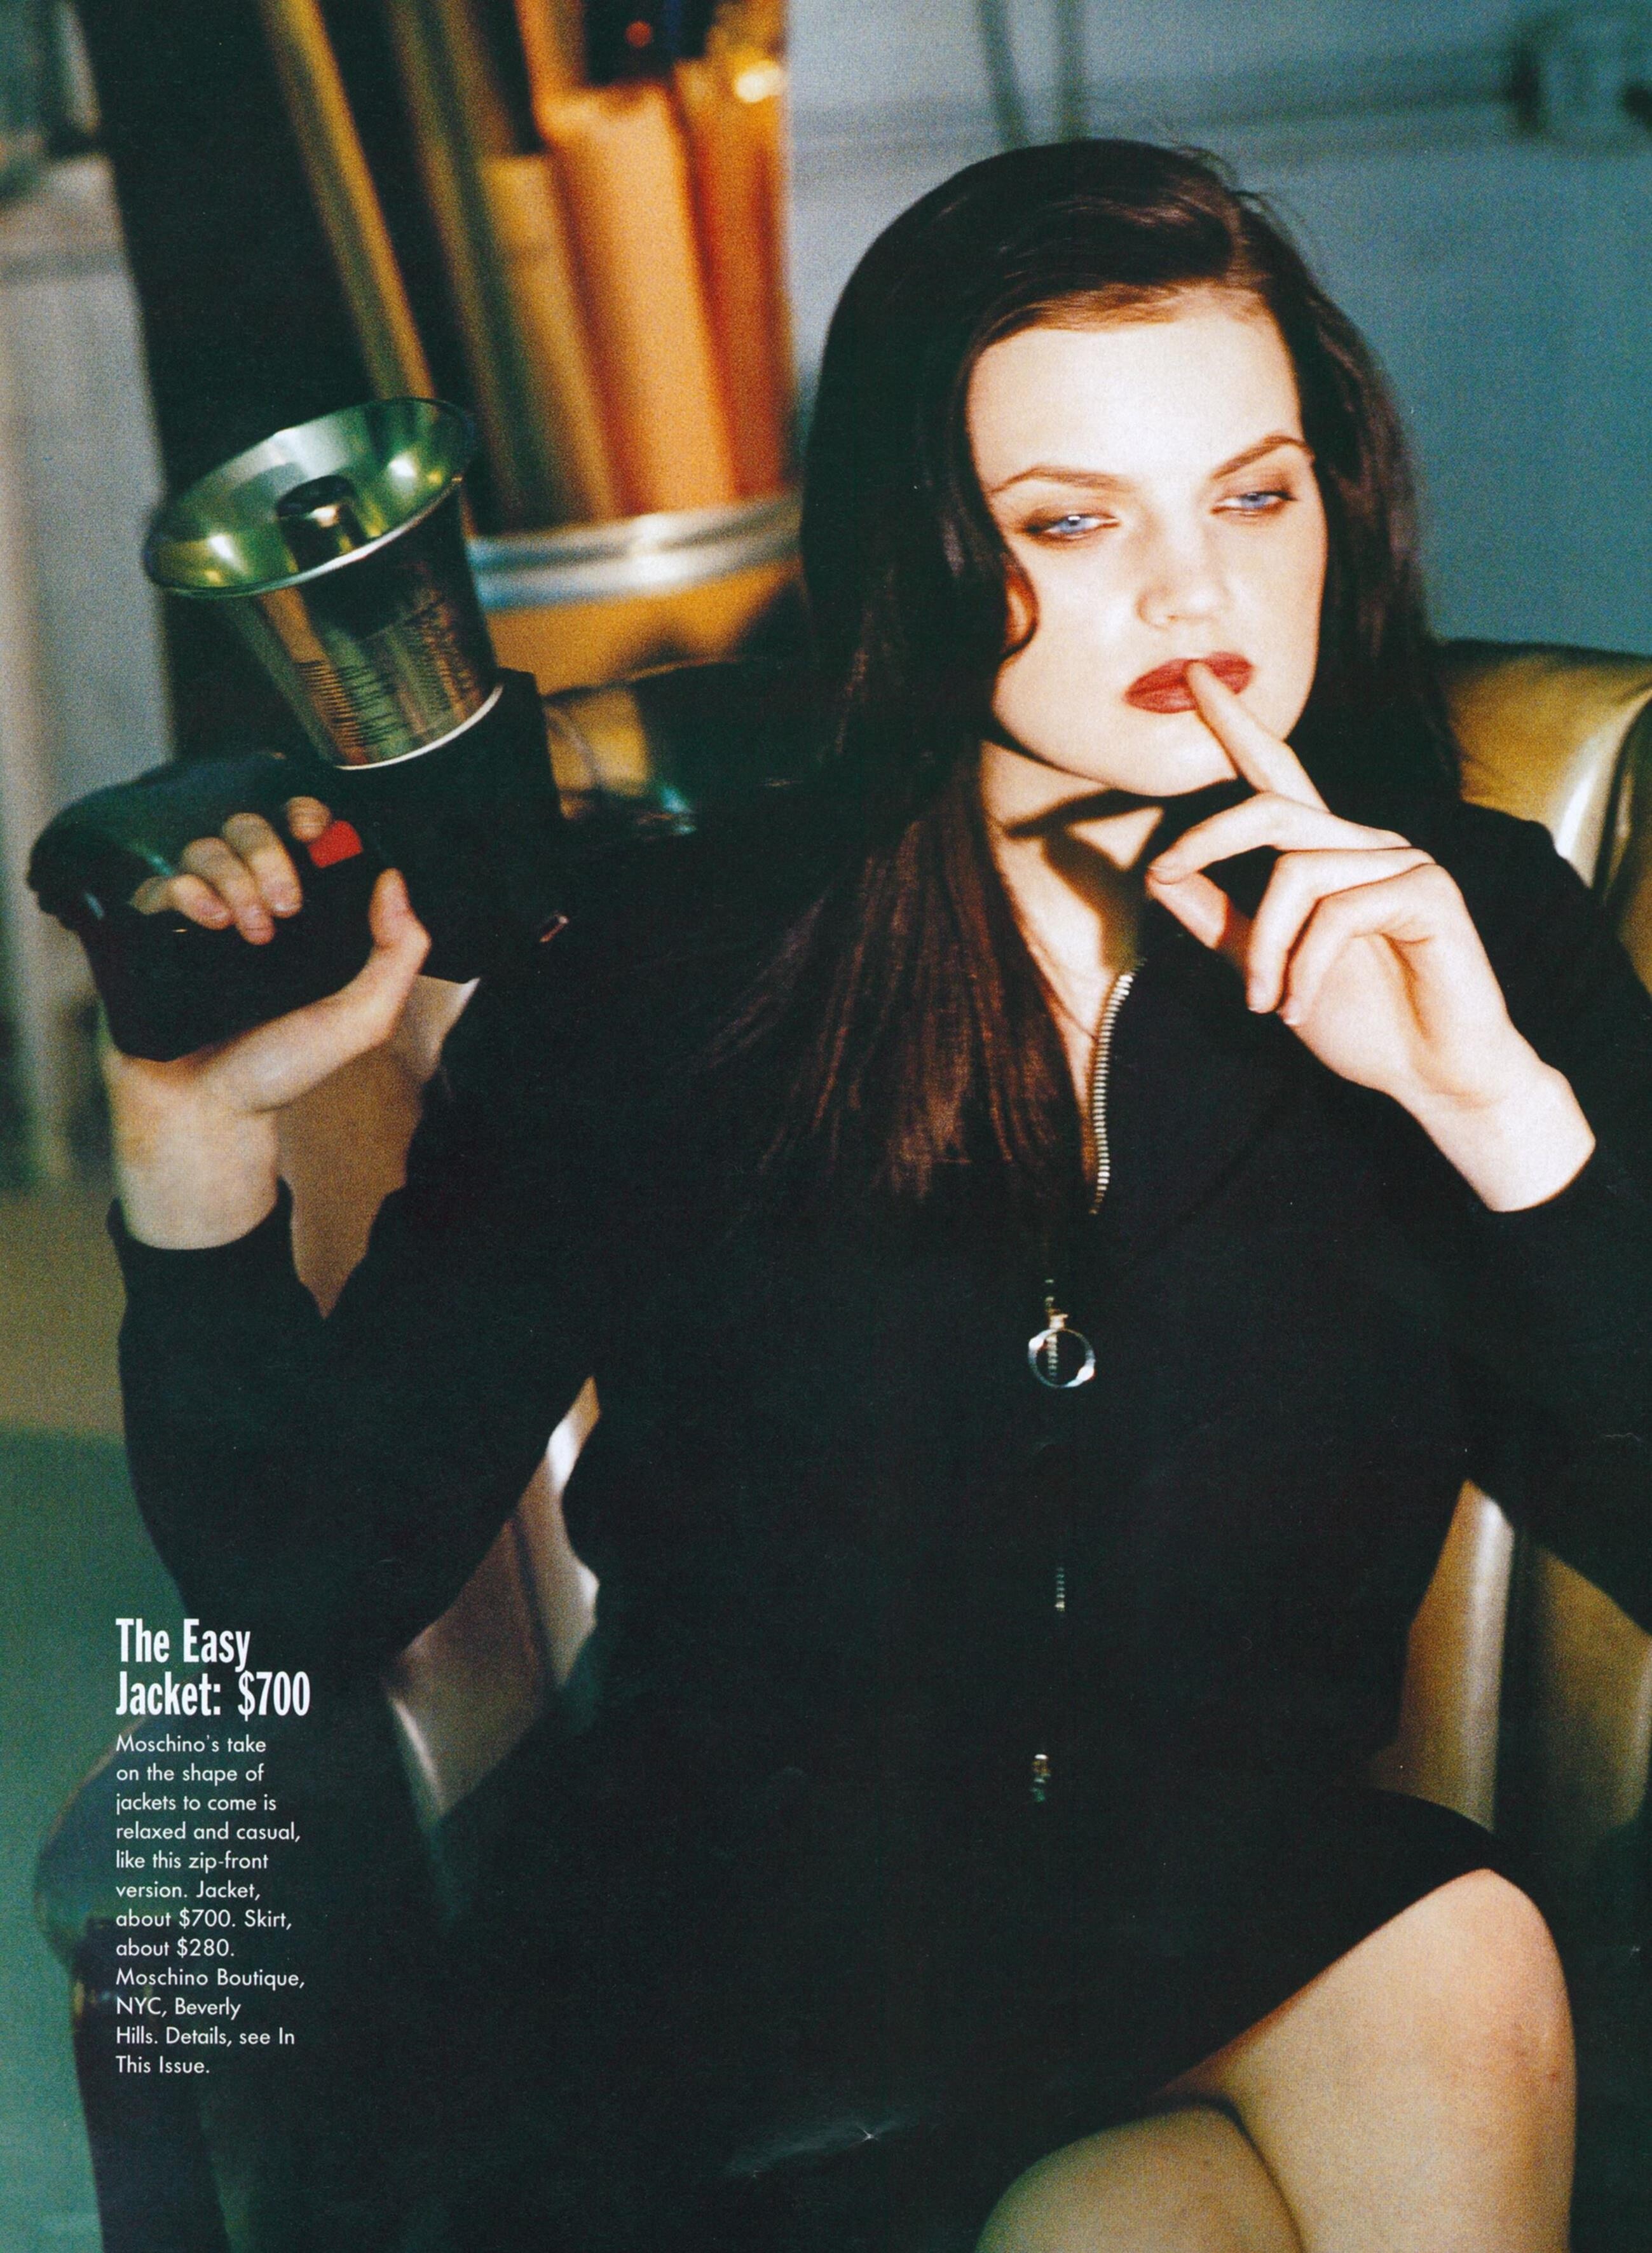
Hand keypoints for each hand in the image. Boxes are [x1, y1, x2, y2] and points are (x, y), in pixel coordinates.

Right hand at [107, 856, 429, 1249]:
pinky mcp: (150, 932)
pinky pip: (161, 882)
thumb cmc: (281, 1068)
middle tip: (286, 907)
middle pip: (248, 829)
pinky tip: (211, 923)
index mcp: (298, 914)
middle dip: (271, 855)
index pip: (295, 833)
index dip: (304, 815)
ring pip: (205, 848)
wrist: (209, 1110)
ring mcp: (195, 915)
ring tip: (251, 932)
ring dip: (235, 878)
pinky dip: (189, 891)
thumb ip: (398, 954)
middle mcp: (246, 904)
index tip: (314, 829)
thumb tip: (395, 881)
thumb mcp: (362, 1019)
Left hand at [1143, 661, 1594, 1209]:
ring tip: (1267, 1004)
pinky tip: (1300, 1008)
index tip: (1192, 676)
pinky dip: (1304, 967)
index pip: (1275, 774)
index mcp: (1326, 855)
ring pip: (1295, 873)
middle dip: (1206, 839)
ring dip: (1262, 948)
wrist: (1432, 1075)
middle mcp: (1365, 845)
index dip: (1235, 725)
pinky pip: (1338, 911)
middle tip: (1163, 876)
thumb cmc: (1360, 1022)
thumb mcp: (1265, 969)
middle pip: (1270, 809)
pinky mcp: (1429, 893)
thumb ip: (1217, 920)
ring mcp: (1403, 863)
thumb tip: (1160, 871)